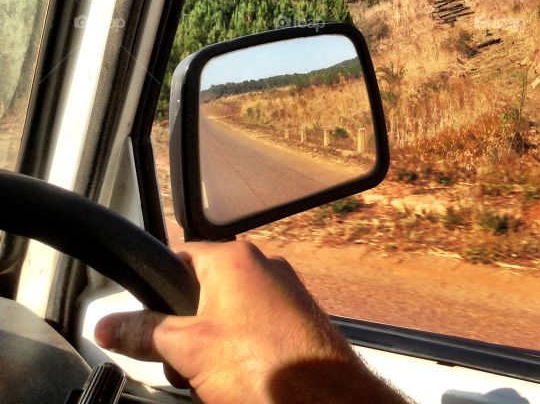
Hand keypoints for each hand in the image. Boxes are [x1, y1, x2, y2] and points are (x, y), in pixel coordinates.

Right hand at [93, 240, 408, 403]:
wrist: (325, 399)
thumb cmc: (264, 367)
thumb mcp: (188, 349)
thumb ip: (144, 333)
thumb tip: (107, 325)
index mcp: (235, 258)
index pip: (180, 256)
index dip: (156, 287)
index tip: (141, 317)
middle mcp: (263, 266)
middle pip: (203, 291)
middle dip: (186, 329)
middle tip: (183, 363)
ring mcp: (284, 294)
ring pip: (228, 316)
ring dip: (212, 347)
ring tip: (213, 379)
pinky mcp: (297, 322)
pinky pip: (253, 332)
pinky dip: (240, 355)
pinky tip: (239, 382)